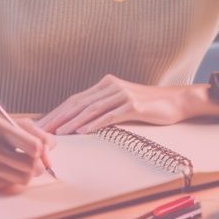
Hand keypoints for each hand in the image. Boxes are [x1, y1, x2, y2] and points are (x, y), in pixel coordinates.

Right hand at [0, 116, 55, 193]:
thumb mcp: (12, 125)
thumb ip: (36, 132)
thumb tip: (51, 147)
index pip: (31, 144)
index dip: (40, 150)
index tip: (39, 151)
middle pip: (30, 164)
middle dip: (37, 164)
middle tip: (33, 161)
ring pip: (24, 178)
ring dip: (27, 173)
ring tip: (19, 165)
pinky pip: (12, 186)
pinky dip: (13, 179)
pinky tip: (3, 171)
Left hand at [36, 76, 209, 134]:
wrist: (177, 102)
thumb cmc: (149, 106)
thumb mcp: (122, 104)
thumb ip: (104, 108)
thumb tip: (81, 122)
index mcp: (105, 85)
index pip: (75, 99)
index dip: (57, 112)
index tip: (41, 125)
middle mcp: (111, 86)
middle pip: (78, 102)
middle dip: (58, 117)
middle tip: (41, 131)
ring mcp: (122, 94)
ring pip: (91, 108)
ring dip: (72, 122)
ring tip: (57, 133)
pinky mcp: (133, 105)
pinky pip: (109, 115)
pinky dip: (94, 124)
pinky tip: (82, 132)